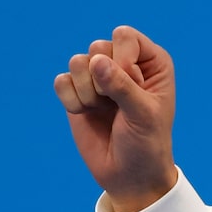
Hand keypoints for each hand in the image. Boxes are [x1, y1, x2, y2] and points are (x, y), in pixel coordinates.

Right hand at [52, 26, 177, 211]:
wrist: (130, 175)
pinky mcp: (77, 91)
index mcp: (150, 61)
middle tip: (118, 105)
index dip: (123, 61)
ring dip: (88, 92)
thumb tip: (95, 61)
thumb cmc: (147, 144)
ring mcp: (98, 76)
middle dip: (104, 80)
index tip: (133, 88)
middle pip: (97, 46)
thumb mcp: (143, 115)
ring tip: (103, 110)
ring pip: (77, 62)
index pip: (124, 36)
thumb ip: (122, 86)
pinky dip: (72, 101)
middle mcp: (123, 62)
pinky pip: (62, 82)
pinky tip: (87, 114)